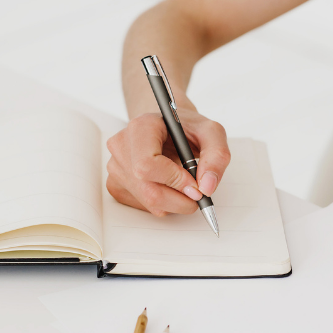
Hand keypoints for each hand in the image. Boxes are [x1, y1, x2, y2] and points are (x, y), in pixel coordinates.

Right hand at [106, 109, 230, 215]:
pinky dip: (163, 203)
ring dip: (174, 202)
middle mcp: (121, 146)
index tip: (195, 185)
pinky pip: (143, 205)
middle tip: (198, 194)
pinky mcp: (116, 183)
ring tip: (182, 182)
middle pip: (148, 190)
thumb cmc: (187, 128)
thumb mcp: (211, 132)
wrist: (168, 127)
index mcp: (141, 127)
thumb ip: (217, 156)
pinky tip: (168, 185)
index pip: (147, 165)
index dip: (175, 181)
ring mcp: (115, 166)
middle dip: (180, 199)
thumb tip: (207, 186)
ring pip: (148, 202)